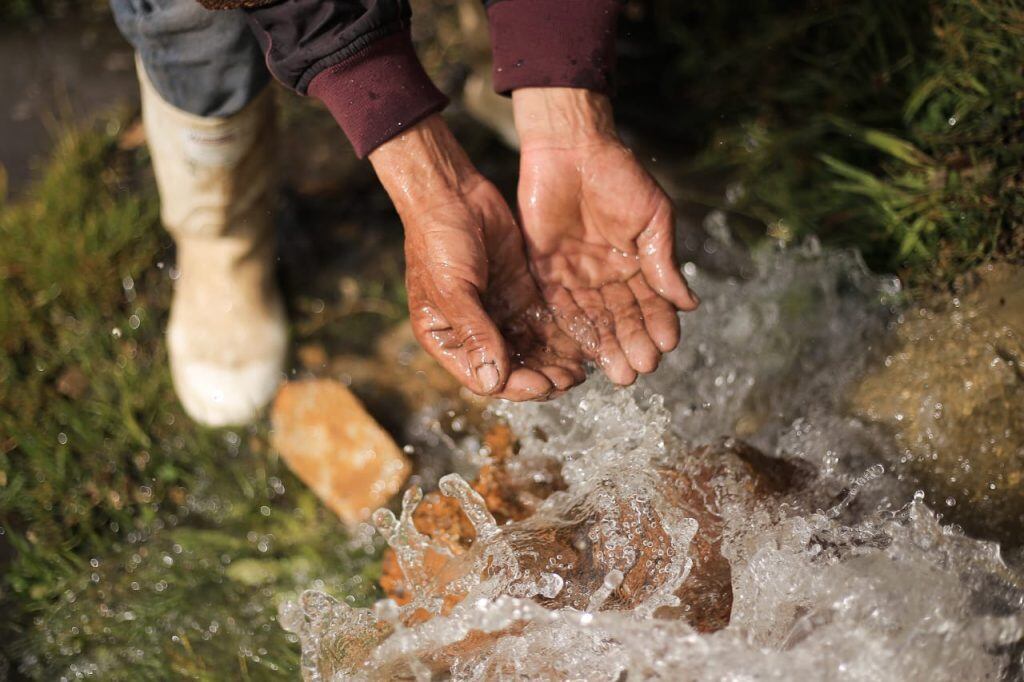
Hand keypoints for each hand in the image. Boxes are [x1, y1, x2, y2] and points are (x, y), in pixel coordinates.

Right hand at [370, 116, 584, 400]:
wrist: (452, 193)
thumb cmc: (439, 241)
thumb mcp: (452, 289)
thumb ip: (475, 333)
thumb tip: (494, 381)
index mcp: (447, 339)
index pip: (484, 377)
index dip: (516, 386)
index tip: (545, 385)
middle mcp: (474, 332)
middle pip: (512, 369)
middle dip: (542, 377)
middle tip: (570, 379)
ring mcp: (499, 313)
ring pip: (531, 350)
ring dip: (554, 362)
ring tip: (581, 370)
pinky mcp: (520, 294)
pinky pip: (543, 324)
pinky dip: (560, 338)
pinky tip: (583, 345)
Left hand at [513, 88, 698, 384]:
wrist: (570, 148)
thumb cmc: (619, 175)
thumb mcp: (652, 216)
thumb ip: (664, 260)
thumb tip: (689, 303)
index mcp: (638, 263)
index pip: (651, 303)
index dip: (659, 324)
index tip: (666, 345)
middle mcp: (608, 276)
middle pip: (622, 318)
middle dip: (632, 343)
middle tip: (639, 368)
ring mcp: (577, 275)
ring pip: (594, 320)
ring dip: (606, 346)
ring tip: (618, 371)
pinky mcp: (546, 271)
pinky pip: (559, 306)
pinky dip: (572, 329)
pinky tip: (585, 352)